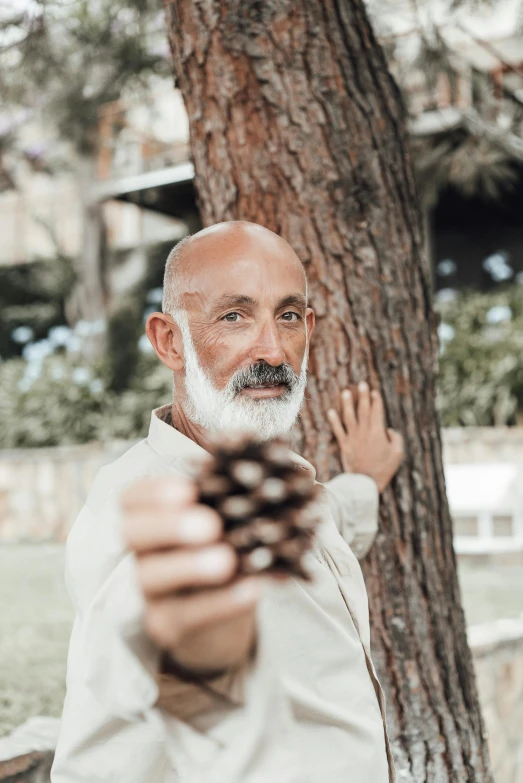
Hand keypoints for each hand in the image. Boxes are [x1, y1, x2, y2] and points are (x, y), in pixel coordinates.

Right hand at [122, 476, 263, 675]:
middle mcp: (140, 552)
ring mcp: (149, 593)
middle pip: (132, 533)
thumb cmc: (224, 550)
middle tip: (210, 524)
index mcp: (149, 517)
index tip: (189, 489)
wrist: (221, 621)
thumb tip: (254, 447)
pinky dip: (220, 603)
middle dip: (169, 525)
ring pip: (151, 576)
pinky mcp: (166, 627)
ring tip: (227, 560)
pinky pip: (186, 616)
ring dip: (190, 566)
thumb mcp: (226, 518)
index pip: (131, 499)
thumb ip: (229, 488)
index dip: (154, 492)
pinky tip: (252, 589)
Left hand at [327, 382, 403, 492]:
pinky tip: (331, 411)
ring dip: (347, 404)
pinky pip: (338, 430)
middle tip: (361, 384)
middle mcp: (364, 432)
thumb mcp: (397, 454)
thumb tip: (389, 429)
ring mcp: (353, 438)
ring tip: (346, 392)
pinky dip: (334, 421)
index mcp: (378, 432)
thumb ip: (395, 438)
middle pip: (363, 410)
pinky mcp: (344, 445)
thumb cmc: (384, 469)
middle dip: (363, 396)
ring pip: (349, 417)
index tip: (374, 391)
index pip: (377, 412)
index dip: (376, 401)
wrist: (366, 482)